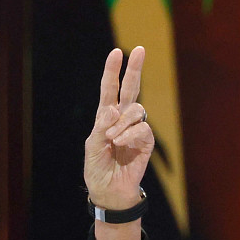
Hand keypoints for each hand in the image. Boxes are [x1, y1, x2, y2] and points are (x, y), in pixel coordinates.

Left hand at [85, 46, 153, 209]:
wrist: (108, 190)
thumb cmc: (98, 168)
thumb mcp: (92, 146)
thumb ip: (101, 127)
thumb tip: (113, 109)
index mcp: (105, 117)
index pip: (109, 90)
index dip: (112, 72)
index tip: (116, 53)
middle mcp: (122, 119)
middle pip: (130, 88)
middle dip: (134, 69)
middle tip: (138, 49)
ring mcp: (135, 128)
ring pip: (136, 110)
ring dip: (123, 122)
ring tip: (113, 139)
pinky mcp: (146, 140)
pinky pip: (142, 128)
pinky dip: (129, 135)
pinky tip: (121, 144)